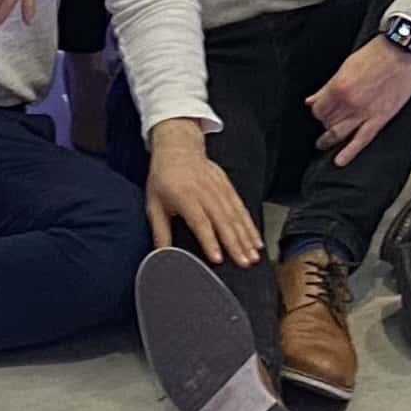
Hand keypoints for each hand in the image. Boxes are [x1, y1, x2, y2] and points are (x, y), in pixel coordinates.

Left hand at [144, 122, 263, 265]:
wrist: (177, 148)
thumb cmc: (163, 179)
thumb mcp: (154, 205)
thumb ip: (160, 231)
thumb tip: (160, 256)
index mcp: (185, 196)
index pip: (200, 222)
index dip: (209, 241)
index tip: (218, 258)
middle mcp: (205, 192)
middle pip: (223, 220)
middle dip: (236, 244)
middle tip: (244, 263)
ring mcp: (219, 188)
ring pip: (236, 215)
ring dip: (246, 237)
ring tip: (254, 256)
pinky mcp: (228, 186)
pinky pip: (241, 207)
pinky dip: (250, 225)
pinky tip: (256, 240)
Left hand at [305, 39, 410, 161]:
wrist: (403, 51)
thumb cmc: (378, 53)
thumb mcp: (346, 65)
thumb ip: (328, 86)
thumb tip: (313, 99)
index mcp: (338, 87)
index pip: (317, 109)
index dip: (315, 111)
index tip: (317, 110)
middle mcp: (348, 103)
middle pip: (326, 122)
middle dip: (323, 122)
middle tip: (323, 123)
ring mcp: (363, 113)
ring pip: (338, 134)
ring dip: (328, 140)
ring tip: (323, 144)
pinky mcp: (379, 119)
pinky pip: (360, 141)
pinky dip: (348, 153)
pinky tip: (340, 160)